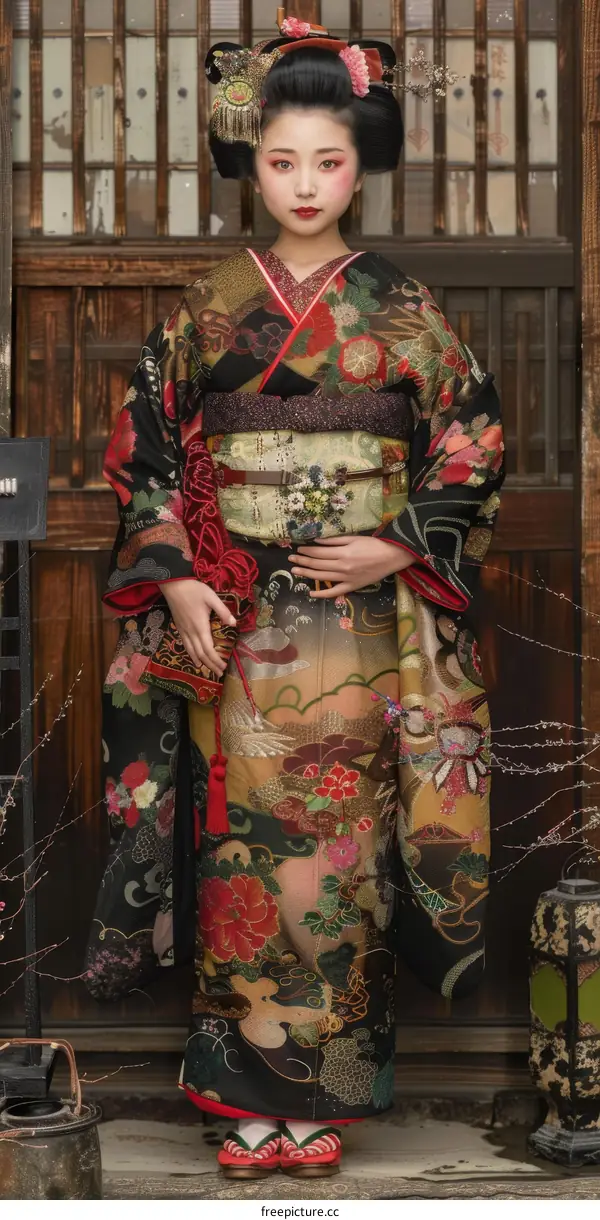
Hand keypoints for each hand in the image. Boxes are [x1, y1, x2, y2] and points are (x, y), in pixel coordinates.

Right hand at [158, 578, 235, 673]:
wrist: (172, 585)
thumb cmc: (193, 590)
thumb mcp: (211, 597)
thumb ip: (223, 611)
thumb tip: (234, 624)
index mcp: (201, 626)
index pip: (209, 649)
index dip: (216, 660)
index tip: (223, 667)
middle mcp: (191, 632)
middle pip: (201, 654)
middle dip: (210, 664)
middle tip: (219, 673)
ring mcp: (183, 631)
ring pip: (192, 652)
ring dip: (201, 662)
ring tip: (208, 670)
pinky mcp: (179, 628)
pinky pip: (185, 645)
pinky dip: (191, 655)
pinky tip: (194, 659)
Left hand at [288, 536, 413, 598]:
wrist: (392, 557)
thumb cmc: (374, 545)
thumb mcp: (353, 538)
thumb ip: (334, 541)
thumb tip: (316, 542)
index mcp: (342, 553)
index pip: (319, 553)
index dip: (307, 551)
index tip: (298, 550)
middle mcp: (342, 567)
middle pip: (317, 565)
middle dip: (303, 562)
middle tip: (291, 560)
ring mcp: (347, 578)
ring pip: (322, 577)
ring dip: (307, 574)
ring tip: (295, 571)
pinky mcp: (352, 586)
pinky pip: (335, 592)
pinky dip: (322, 593)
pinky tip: (311, 592)